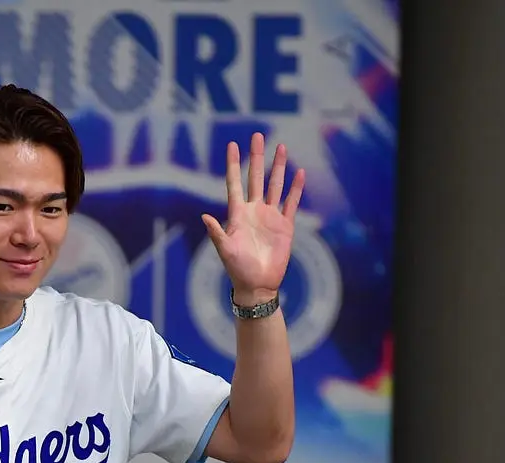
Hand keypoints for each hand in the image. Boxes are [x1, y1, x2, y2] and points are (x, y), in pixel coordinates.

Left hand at [202, 132, 305, 305]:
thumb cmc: (238, 269)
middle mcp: (254, 210)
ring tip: (281, 147)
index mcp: (238, 214)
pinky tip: (299, 173)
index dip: (233, 164)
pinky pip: (291, 203)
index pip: (235, 183)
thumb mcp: (225, 250)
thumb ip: (217, 233)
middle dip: (257, 157)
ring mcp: (270, 216)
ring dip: (278, 167)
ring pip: (275, 185)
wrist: (258, 284)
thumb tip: (205, 216)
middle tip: (257, 136)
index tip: (232, 145)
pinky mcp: (285, 225)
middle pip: (256, 178)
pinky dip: (295, 188)